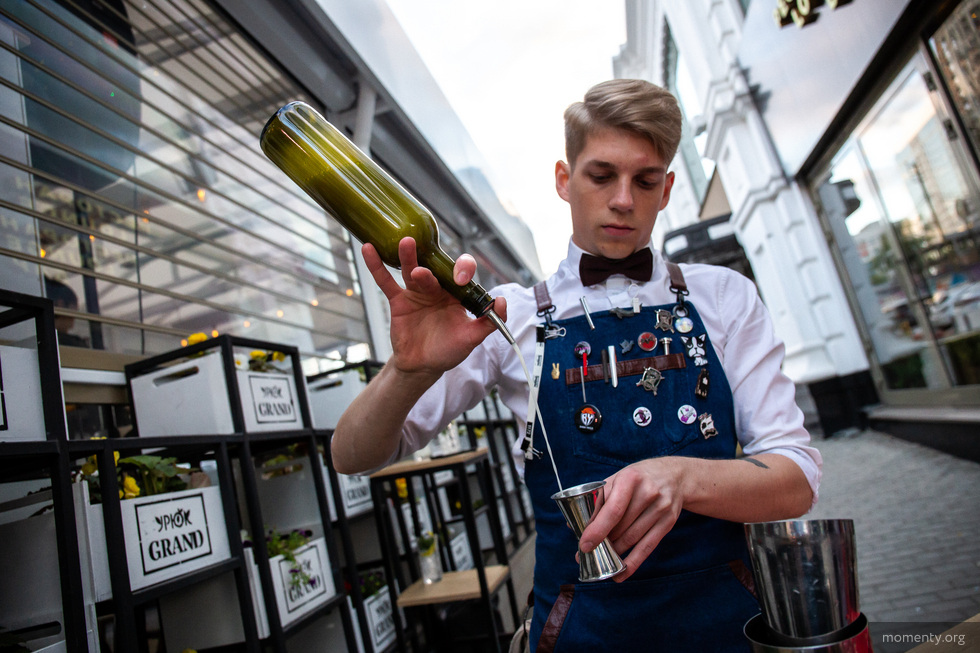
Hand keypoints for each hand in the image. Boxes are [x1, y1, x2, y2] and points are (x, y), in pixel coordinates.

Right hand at [361, 237, 505, 376]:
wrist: (422, 366)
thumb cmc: (448, 350)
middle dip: (432, 264)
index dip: (462, 271)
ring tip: (406, 242)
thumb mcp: (471, 338)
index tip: (460, 279)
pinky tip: (368, 248)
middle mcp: (437, 288)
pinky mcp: (398, 300)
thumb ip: (488, 322)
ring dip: (408, 256)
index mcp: (456, 293)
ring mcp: (416, 291)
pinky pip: (386, 281)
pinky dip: (376, 266)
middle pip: (435, 268)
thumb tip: (502, 302)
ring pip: (411, 269)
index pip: (461, 274)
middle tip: (427, 268)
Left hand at [577, 458, 684, 581]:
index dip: (597, 530)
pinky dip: (633, 563)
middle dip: (601, 543)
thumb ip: (598, 499)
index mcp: (630, 478)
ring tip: (600, 560)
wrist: (675, 475)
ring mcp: (661, 508)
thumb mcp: (619, 477)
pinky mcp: (668, 522)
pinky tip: (620, 573)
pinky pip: (648, 547)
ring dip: (614, 553)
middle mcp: (648, 493)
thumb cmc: (639, 477)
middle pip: (621, 527)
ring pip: (632, 539)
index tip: (584, 545)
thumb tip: (572, 525)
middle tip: (585, 554)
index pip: (612, 510)